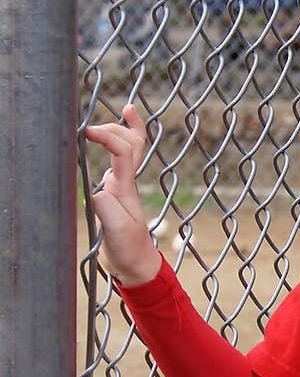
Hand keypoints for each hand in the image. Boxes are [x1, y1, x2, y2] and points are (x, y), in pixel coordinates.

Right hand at [83, 103, 161, 286]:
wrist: (135, 265)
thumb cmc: (128, 249)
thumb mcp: (117, 231)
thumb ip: (107, 209)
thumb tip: (97, 191)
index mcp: (126, 188)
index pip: (123, 152)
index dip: (108, 136)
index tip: (87, 131)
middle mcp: (126, 182)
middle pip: (132, 143)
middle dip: (118, 128)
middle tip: (93, 126)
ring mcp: (121, 186)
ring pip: (131, 149)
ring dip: (125, 130)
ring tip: (124, 111)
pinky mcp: (113, 194)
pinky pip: (119, 161)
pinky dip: (118, 145)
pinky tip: (108, 139)